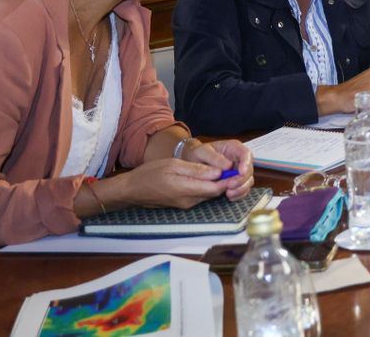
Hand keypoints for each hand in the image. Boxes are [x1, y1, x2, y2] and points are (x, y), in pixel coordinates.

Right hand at [105, 158, 228, 209]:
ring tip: (224, 170)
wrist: (132, 189)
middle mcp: (188, 201)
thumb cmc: (149, 174)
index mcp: (186, 190)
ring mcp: (186, 204)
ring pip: (208, 194)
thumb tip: (217, 172)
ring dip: (217, 184)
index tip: (238, 170)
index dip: (229, 180)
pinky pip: (200, 195)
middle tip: (235, 168)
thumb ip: (196, 170)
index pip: (216, 188)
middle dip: (226, 182)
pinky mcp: (183, 204)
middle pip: (214, 192)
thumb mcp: (173, 165)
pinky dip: (208, 187)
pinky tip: (208, 176)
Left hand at [187, 139, 254, 200]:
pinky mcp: (236, 182)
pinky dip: (238, 194)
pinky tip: (229, 196)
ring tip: (228, 193)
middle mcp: (239, 159)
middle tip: (230, 186)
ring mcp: (238, 172)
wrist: (191, 163)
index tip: (241, 172)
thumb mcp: (202, 152)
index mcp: (234, 148)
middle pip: (249, 170)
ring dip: (241, 189)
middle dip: (242, 179)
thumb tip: (228, 166)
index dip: (246, 163)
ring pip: (248, 181)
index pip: (246, 154)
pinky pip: (243, 189)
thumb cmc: (197, 154)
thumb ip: (214, 157)